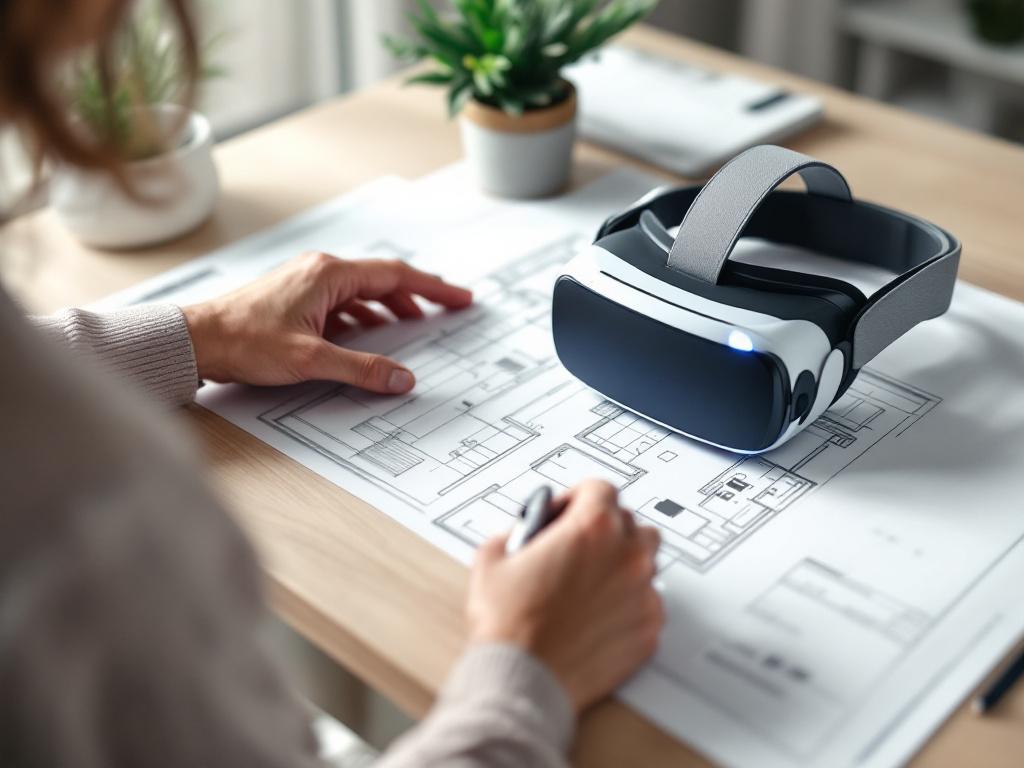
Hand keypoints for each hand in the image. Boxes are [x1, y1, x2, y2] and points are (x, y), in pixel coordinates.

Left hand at [182, 252, 472, 391]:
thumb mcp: (310, 359)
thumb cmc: (244, 341)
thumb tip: (402, 379)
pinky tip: (367, 334)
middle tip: (446, 308)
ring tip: (412, 325)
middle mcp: (319, 271)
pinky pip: (341, 302)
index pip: (395, 276)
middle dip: (416, 295)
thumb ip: (361, 369)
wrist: (196, 339)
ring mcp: (305, 282)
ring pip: (361, 291)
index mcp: (328, 275)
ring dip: (389, 306)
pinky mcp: (294, 297)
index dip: (432, 288)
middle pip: (381, 279)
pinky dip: (362, 315)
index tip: (460, 298)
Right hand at [466, 480, 662, 712]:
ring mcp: (643, 592)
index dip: (577, 498)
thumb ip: (514, 532)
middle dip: (601, 529)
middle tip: (575, 549)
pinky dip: (628, 603)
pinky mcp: (649, 627)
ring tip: (588, 581)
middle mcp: (626, 555)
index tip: (566, 513)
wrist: (524, 679)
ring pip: (645, 560)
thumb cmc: (509, 625)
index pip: (601, 488)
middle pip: (628, 521)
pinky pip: (647, 601)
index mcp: (591, 528)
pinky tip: (598, 614)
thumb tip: (522, 532)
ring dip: (621, 562)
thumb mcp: (491, 559)